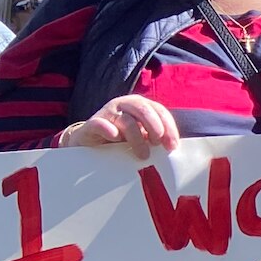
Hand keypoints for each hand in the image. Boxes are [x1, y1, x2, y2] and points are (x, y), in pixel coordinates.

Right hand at [59, 94, 179, 157]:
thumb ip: (154, 138)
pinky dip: (109, 130)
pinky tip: (116, 139)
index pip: (160, 111)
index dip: (169, 128)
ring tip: (143, 155)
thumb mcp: (140, 137)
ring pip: (127, 120)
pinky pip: (101, 124)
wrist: (89, 145)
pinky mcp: (91, 124)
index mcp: (140, 106)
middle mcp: (124, 105)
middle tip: (157, 145)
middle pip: (144, 110)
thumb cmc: (119, 141)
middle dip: (155, 127)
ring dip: (138, 139)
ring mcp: (107, 113)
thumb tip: (172, 149)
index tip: (172, 146)